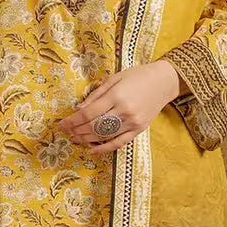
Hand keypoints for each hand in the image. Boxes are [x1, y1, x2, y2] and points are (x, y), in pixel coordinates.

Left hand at [57, 61, 182, 152]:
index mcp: (116, 96)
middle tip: (65, 132)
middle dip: (77, 131)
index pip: (88, 113)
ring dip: (86, 140)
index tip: (62, 123)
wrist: (164, 82)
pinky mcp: (138, 130)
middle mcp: (124, 111)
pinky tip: (92, 150)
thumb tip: (78, 110)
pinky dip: (104, 148)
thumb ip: (96, 95)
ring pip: (104, 136)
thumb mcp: (114, 79)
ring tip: (74, 139)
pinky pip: (119, 143)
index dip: (73, 120)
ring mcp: (132, 123)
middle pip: (94, 126)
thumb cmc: (137, 76)